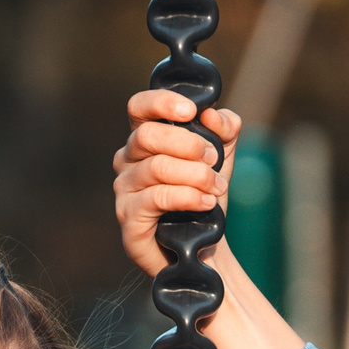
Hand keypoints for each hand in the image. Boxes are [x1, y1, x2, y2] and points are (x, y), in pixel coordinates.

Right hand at [113, 89, 240, 276]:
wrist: (204, 245)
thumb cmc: (205, 197)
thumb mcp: (222, 156)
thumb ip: (224, 128)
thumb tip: (210, 114)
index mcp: (145, 140)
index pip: (139, 108)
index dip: (161, 103)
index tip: (190, 111)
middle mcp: (127, 161)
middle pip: (147, 136)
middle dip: (188, 145)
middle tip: (213, 159)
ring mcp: (124, 190)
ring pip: (156, 167)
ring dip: (195, 175)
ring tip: (216, 188)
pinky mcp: (129, 218)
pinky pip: (156, 197)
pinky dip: (188, 197)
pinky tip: (206, 203)